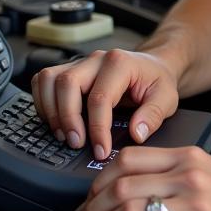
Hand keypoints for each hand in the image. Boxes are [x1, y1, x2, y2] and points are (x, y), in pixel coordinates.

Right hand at [31, 49, 179, 159]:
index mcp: (120, 63)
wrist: (152, 66)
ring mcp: (80, 63)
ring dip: (50, 110)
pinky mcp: (69, 70)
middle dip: (67, 118)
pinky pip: (43, 81)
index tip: (101, 150)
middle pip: (67, 83)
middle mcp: (96, 59)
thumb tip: (136, 133)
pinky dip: (42, 102)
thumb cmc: (156, 82)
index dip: (97, 129)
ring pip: (48, 79)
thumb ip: (153, 115)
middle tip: (76, 143)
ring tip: (63, 134)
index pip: (100, 98)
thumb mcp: (167, 98)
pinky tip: (56, 121)